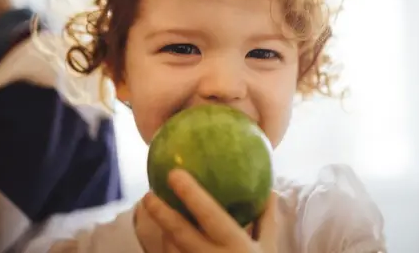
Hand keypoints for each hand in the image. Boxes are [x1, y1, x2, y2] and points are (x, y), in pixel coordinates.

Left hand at [142, 169, 277, 252]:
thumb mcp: (270, 249)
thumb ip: (268, 220)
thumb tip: (269, 190)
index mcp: (238, 247)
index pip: (210, 215)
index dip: (191, 194)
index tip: (174, 174)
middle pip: (180, 234)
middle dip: (161, 213)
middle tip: (148, 195)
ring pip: (171, 250)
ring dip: (162, 231)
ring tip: (156, 209)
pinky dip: (167, 248)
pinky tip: (166, 237)